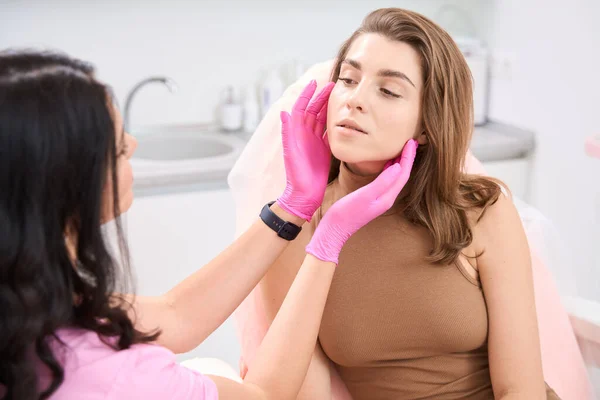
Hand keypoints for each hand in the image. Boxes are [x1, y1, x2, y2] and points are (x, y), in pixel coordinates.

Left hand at [276, 80, 334, 221]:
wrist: (304, 194)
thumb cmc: (296, 175)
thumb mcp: (291, 152)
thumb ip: (288, 133)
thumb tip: (284, 112)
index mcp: (296, 133)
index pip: (301, 108)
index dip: (307, 95)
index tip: (314, 83)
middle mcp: (305, 135)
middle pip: (314, 111)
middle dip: (321, 97)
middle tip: (333, 85)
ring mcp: (315, 142)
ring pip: (322, 120)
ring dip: (329, 107)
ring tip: (339, 96)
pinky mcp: (325, 150)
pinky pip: (330, 133)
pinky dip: (336, 123)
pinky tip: (344, 116)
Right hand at [305, 139, 418, 263]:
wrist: (334, 229)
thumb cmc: (347, 213)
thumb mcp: (365, 195)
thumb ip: (382, 182)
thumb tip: (398, 166)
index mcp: (388, 197)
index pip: (403, 174)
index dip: (408, 157)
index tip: (411, 141)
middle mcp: (387, 197)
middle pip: (402, 175)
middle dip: (407, 158)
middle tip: (410, 141)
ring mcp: (379, 198)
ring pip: (395, 177)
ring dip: (400, 162)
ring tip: (402, 148)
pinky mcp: (372, 198)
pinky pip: (386, 180)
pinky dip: (389, 169)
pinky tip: (387, 163)